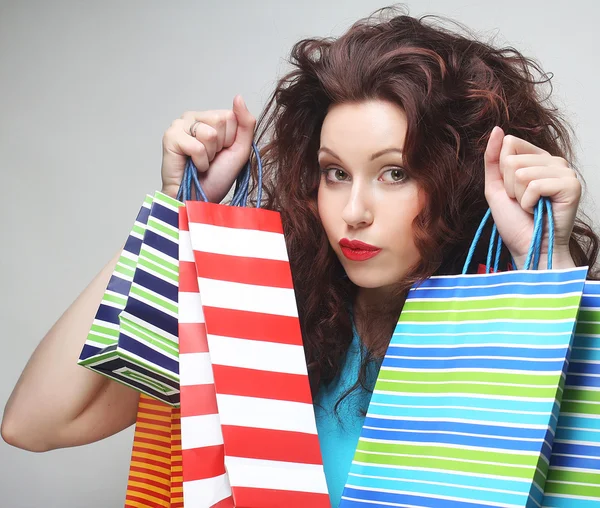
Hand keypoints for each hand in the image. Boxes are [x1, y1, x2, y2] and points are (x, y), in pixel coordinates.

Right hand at [160, 95, 255, 201]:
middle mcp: (194, 117)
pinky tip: (192, 166)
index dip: (231, 140)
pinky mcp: (170, 137)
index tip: (221, 153)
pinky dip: (200, 162)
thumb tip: (238, 97)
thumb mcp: (240, 149)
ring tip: (201, 162)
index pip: (231, 116)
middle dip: (220, 146)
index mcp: (210, 118)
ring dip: (209, 155)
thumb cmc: (217, 177)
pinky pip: (197, 146)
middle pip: (221, 120)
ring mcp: (180, 125)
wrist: (199, 198)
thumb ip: (245, 123)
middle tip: (210, 158)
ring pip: (210, 132)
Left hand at [484, 126, 580, 268]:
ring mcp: (565, 171)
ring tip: (530, 207)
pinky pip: (534, 185)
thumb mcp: (496, 187)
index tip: (512, 190)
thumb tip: (497, 129)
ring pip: (522, 172)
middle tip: (522, 203)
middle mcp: (553, 161)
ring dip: (519, 196)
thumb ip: (493, 159)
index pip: (510, 144)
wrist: (529, 247)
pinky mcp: (571, 185)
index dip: (502, 171)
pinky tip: (539, 210)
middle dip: (510, 187)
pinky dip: (529, 203)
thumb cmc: (515, 222)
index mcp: (537, 159)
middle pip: (512, 159)